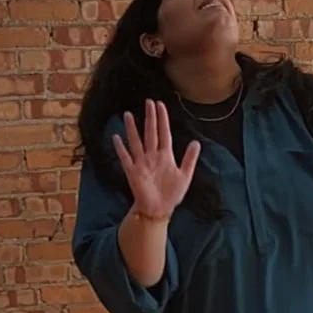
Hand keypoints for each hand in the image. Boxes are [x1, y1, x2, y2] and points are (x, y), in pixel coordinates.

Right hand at [112, 99, 200, 221]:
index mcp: (165, 156)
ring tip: (129, 114)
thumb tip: (196, 142)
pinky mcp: (132, 172)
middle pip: (150, 133)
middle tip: (148, 102)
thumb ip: (190, 159)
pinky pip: (125, 158)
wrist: (159, 210)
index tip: (160, 105)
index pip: (164, 133)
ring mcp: (141, 163)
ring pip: (136, 142)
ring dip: (132, 129)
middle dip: (150, 118)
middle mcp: (152, 156)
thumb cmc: (171, 194)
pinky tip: (116, 137)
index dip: (162, 119)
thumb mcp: (185, 175)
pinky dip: (120, 148)